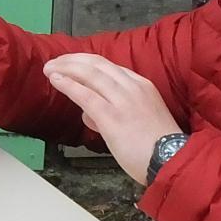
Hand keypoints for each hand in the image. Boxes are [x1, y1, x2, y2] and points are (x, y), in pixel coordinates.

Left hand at [42, 53, 181, 185]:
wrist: (172, 160)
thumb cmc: (156, 146)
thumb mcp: (141, 117)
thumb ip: (114, 111)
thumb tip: (89, 113)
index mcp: (141, 85)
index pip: (109, 66)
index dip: (85, 62)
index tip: (70, 62)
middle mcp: (132, 87)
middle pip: (96, 64)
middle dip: (72, 60)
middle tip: (54, 62)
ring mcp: (122, 100)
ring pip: (89, 75)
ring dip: (66, 68)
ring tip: (49, 69)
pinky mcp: (111, 116)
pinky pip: (85, 95)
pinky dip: (68, 85)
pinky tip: (55, 81)